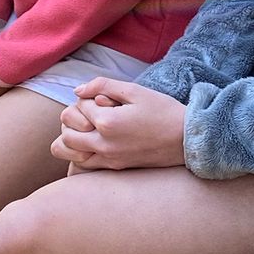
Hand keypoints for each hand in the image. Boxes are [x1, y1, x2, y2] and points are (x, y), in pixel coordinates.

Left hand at [53, 80, 186, 172]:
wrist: (186, 140)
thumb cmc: (163, 111)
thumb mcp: (135, 90)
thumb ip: (102, 85)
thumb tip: (77, 90)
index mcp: (107, 122)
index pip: (79, 105)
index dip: (89, 97)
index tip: (105, 98)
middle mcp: (103, 144)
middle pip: (67, 130)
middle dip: (74, 118)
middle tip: (92, 112)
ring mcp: (108, 159)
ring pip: (70, 151)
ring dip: (74, 136)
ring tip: (91, 127)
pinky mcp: (114, 168)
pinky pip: (84, 163)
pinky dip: (83, 151)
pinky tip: (99, 141)